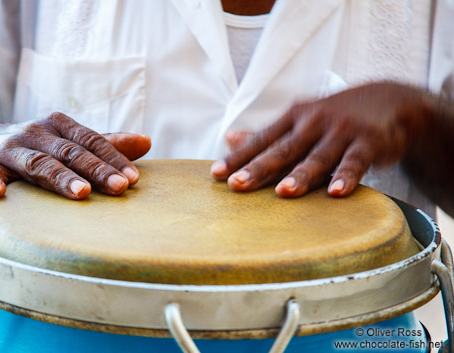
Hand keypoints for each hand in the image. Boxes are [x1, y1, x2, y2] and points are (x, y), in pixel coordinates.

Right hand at [0, 112, 150, 199]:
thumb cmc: (37, 147)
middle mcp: (37, 133)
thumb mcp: (69, 141)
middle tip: (119, 188)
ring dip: (59, 178)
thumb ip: (105, 144)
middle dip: (96, 170)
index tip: (133, 179)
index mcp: (60, 126)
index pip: (91, 141)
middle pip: (71, 152)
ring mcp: (11, 149)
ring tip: (81, 193)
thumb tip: (146, 142)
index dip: (113, 159)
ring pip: (38, 163)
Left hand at [211, 82, 429, 196]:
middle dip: (258, 168)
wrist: (388, 100)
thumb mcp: (299, 118)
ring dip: (301, 175)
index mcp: (293, 118)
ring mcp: (341, 131)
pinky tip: (337, 192)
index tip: (216, 174)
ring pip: (317, 157)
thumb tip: (230, 137)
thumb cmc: (334, 116)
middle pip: (282, 149)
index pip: (261, 140)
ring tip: (283, 192)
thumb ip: (266, 132)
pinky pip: (356, 161)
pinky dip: (347, 176)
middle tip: (236, 184)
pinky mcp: (369, 141)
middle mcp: (313, 122)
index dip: (238, 157)